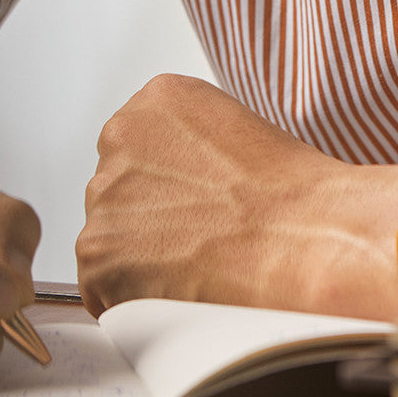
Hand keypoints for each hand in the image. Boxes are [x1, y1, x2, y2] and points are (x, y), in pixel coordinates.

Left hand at [77, 75, 397, 319]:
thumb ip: (186, 144)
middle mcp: (120, 136)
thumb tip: (170, 182)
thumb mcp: (234, 130)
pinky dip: (129, 298)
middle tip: (194, 237)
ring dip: (136, 257)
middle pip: (115, 189)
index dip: (164, 184)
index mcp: (157, 98)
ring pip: (107, 237)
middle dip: (145, 217)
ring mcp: (104, 193)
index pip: (134, 146)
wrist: (301, 234)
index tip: (190, 202)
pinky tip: (177, 290)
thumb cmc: (287, 191)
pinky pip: (100, 286)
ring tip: (193, 265)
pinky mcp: (96, 251)